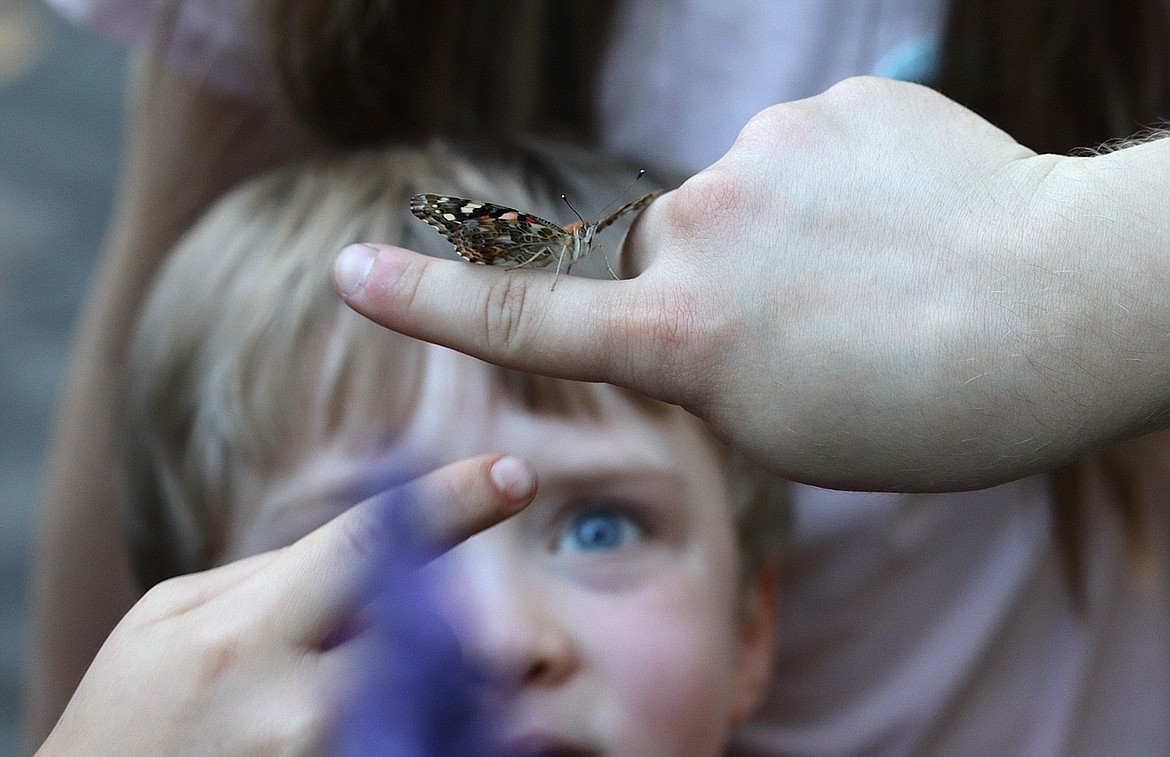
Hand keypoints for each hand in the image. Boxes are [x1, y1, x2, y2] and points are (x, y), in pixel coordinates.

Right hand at [36, 455, 535, 755]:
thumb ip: (271, 576)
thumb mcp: (169, 620)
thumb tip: (369, 545)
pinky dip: (424, 726)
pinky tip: (376, 717)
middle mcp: (298, 708)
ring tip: (355, 688)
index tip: (515, 473)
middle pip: (433, 636)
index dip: (452, 502)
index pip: (368, 547)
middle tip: (417, 628)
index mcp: (246, 635)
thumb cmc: (133, 712)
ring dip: (436, 684)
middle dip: (443, 620)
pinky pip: (421, 747)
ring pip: (440, 703)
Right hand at [334, 77, 1169, 490]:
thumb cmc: (930, 405)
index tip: (352, 271)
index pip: (529, 316)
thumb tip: (683, 273)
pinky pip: (804, 151)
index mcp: (686, 335)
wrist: (1065, 309)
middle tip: (823, 327)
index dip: (433, 301)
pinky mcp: (830, 107)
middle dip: (718, 284)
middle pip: (663, 249)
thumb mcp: (784, 424)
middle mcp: (701, 233)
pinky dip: (840, 186)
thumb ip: (701, 349)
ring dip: (788, 233)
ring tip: (883, 275)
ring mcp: (763, 157)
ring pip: (739, 196)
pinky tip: (907, 217)